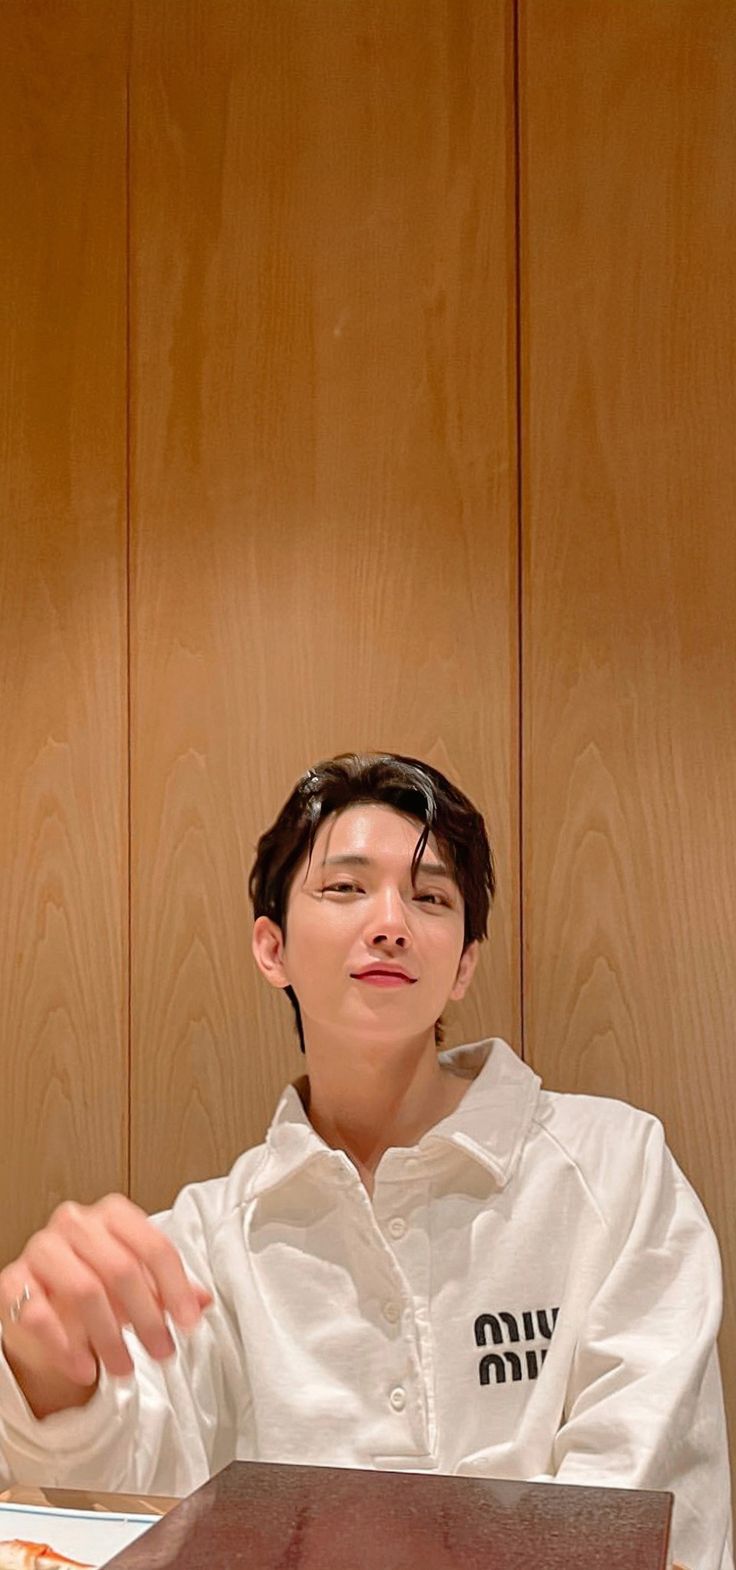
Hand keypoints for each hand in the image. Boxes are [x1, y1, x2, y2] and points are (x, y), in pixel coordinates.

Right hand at [0, 1194, 212, 1386]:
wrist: (46, 1303)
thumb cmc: (99, 1285)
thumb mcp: (139, 1284)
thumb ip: (170, 1289)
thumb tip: (205, 1301)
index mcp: (112, 1214)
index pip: (153, 1245)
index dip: (176, 1288)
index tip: (189, 1324)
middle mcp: (76, 1223)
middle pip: (120, 1267)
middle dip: (147, 1318)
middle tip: (162, 1352)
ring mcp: (42, 1249)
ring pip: (83, 1289)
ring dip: (108, 1336)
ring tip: (124, 1368)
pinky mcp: (13, 1281)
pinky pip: (38, 1314)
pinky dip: (65, 1347)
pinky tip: (85, 1368)